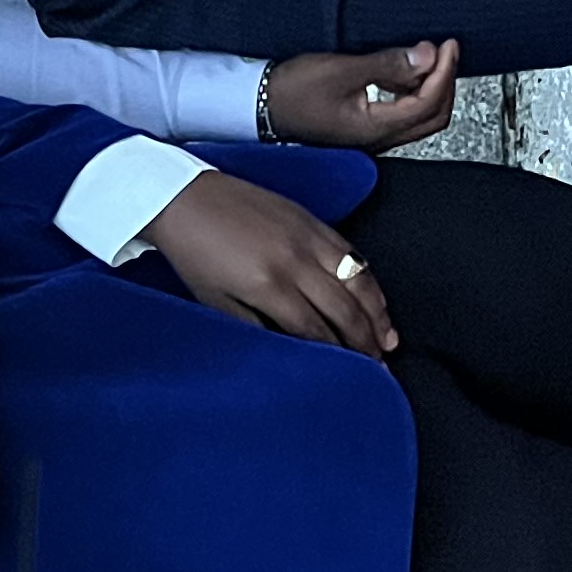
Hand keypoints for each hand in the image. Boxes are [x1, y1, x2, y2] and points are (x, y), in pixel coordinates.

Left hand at [137, 172, 395, 355]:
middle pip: (344, 309)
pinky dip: (367, 278)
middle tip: (379, 366)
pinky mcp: (311, 219)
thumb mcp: (215, 302)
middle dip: (365, 341)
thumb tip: (289, 352)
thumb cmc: (193, 252)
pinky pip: (350, 252)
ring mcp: (307, 236)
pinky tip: (374, 297)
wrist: (183, 196)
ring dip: (377, 312)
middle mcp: (295, 260)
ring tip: (388, 338)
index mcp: (268, 285)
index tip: (352, 375)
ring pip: (357, 280)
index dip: (337, 356)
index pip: (315, 330)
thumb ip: (254, 328)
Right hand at [267, 40, 463, 151]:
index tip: (447, 46)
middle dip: (445, 82)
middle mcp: (378, 138)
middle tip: (447, 51)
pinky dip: (413, 90)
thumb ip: (387, 65)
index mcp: (375, 129)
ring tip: (427, 55)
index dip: (443, 73)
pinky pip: (402, 111)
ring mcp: (372, 135)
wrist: (259, 106)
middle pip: (433, 117)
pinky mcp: (364, 126)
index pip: (428, 103)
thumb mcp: (341, 70)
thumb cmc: (290, 92)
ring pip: (420, 116)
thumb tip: (426, 57)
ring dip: (431, 86)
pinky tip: (403, 70)